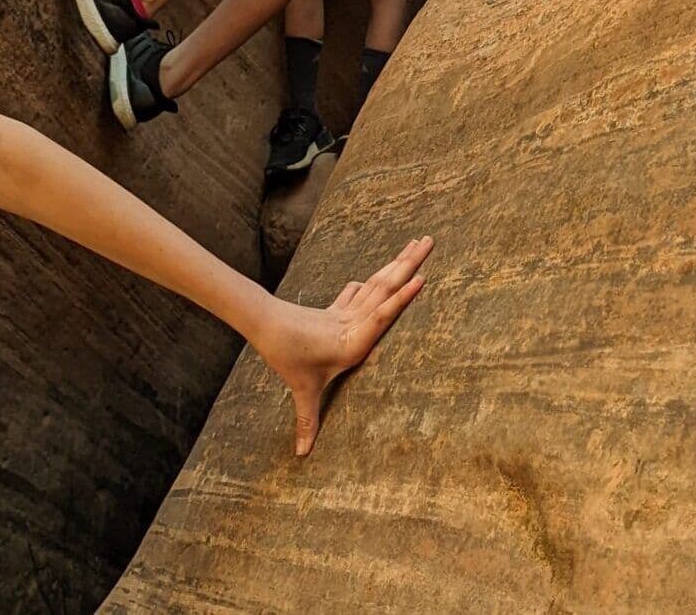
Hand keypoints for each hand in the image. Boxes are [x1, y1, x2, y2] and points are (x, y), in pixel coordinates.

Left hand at [254, 236, 432, 454]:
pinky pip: (361, 290)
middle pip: (386, 287)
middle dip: (409, 263)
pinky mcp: (338, 309)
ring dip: (397, 262)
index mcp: (352, 340)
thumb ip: (307, 421)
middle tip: (431, 241)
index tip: (422, 278)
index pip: (382, 314)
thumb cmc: (287, 357)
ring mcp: (347, 310)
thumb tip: (302, 455)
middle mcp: (354, 321)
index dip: (402, 298)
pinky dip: (373, 280)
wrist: (264, 324)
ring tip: (417, 243)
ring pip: (378, 282)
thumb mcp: (301, 391)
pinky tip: (378, 273)